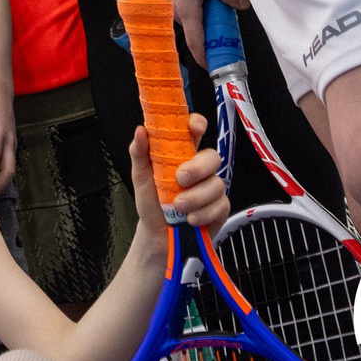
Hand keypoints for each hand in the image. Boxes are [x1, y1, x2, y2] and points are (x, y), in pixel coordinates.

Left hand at [127, 115, 228, 230]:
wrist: (157, 236)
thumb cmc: (151, 202)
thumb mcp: (141, 177)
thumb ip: (140, 153)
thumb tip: (140, 130)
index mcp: (183, 154)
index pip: (195, 131)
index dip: (198, 124)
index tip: (193, 128)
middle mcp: (201, 169)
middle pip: (212, 156)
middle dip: (198, 168)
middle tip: (180, 179)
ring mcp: (212, 188)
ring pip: (217, 184)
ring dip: (196, 196)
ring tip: (178, 207)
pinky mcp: (220, 208)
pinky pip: (220, 205)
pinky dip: (203, 213)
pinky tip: (190, 219)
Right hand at [143, 0, 247, 70]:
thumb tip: (244, 6)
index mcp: (187, 12)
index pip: (196, 44)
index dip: (205, 58)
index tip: (215, 67)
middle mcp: (177, 14)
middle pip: (195, 34)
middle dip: (211, 38)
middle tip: (228, 36)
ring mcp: (171, 6)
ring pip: (192, 21)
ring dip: (206, 23)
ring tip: (222, 16)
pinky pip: (187, 12)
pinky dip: (198, 13)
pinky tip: (209, 1)